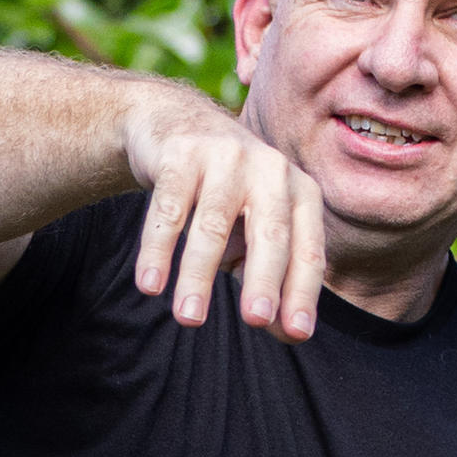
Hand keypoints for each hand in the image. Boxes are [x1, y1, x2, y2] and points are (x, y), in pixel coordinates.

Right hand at [124, 96, 329, 339]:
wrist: (174, 122)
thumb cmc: (226, 194)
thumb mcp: (253, 233)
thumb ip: (270, 278)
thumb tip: (287, 333)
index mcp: (300, 192)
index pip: (307, 249)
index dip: (302, 291)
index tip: (296, 333)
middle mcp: (270, 169)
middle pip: (269, 232)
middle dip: (263, 278)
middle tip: (255, 320)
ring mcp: (226, 156)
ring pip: (212, 225)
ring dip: (198, 275)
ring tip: (188, 319)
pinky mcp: (180, 153)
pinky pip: (168, 209)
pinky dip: (157, 249)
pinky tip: (149, 285)